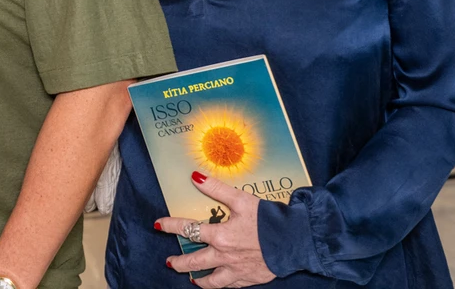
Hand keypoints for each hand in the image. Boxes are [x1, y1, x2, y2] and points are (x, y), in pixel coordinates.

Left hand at [155, 172, 274, 287]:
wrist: (296, 241)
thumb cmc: (269, 220)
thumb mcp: (241, 199)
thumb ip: (216, 189)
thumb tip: (195, 177)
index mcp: (220, 235)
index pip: (188, 229)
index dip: (171, 226)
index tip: (159, 224)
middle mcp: (225, 256)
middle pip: (194, 262)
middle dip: (179, 263)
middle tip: (170, 262)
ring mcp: (237, 270)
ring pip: (211, 281)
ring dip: (198, 280)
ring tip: (191, 279)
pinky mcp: (250, 279)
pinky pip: (231, 286)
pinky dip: (221, 285)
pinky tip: (218, 283)